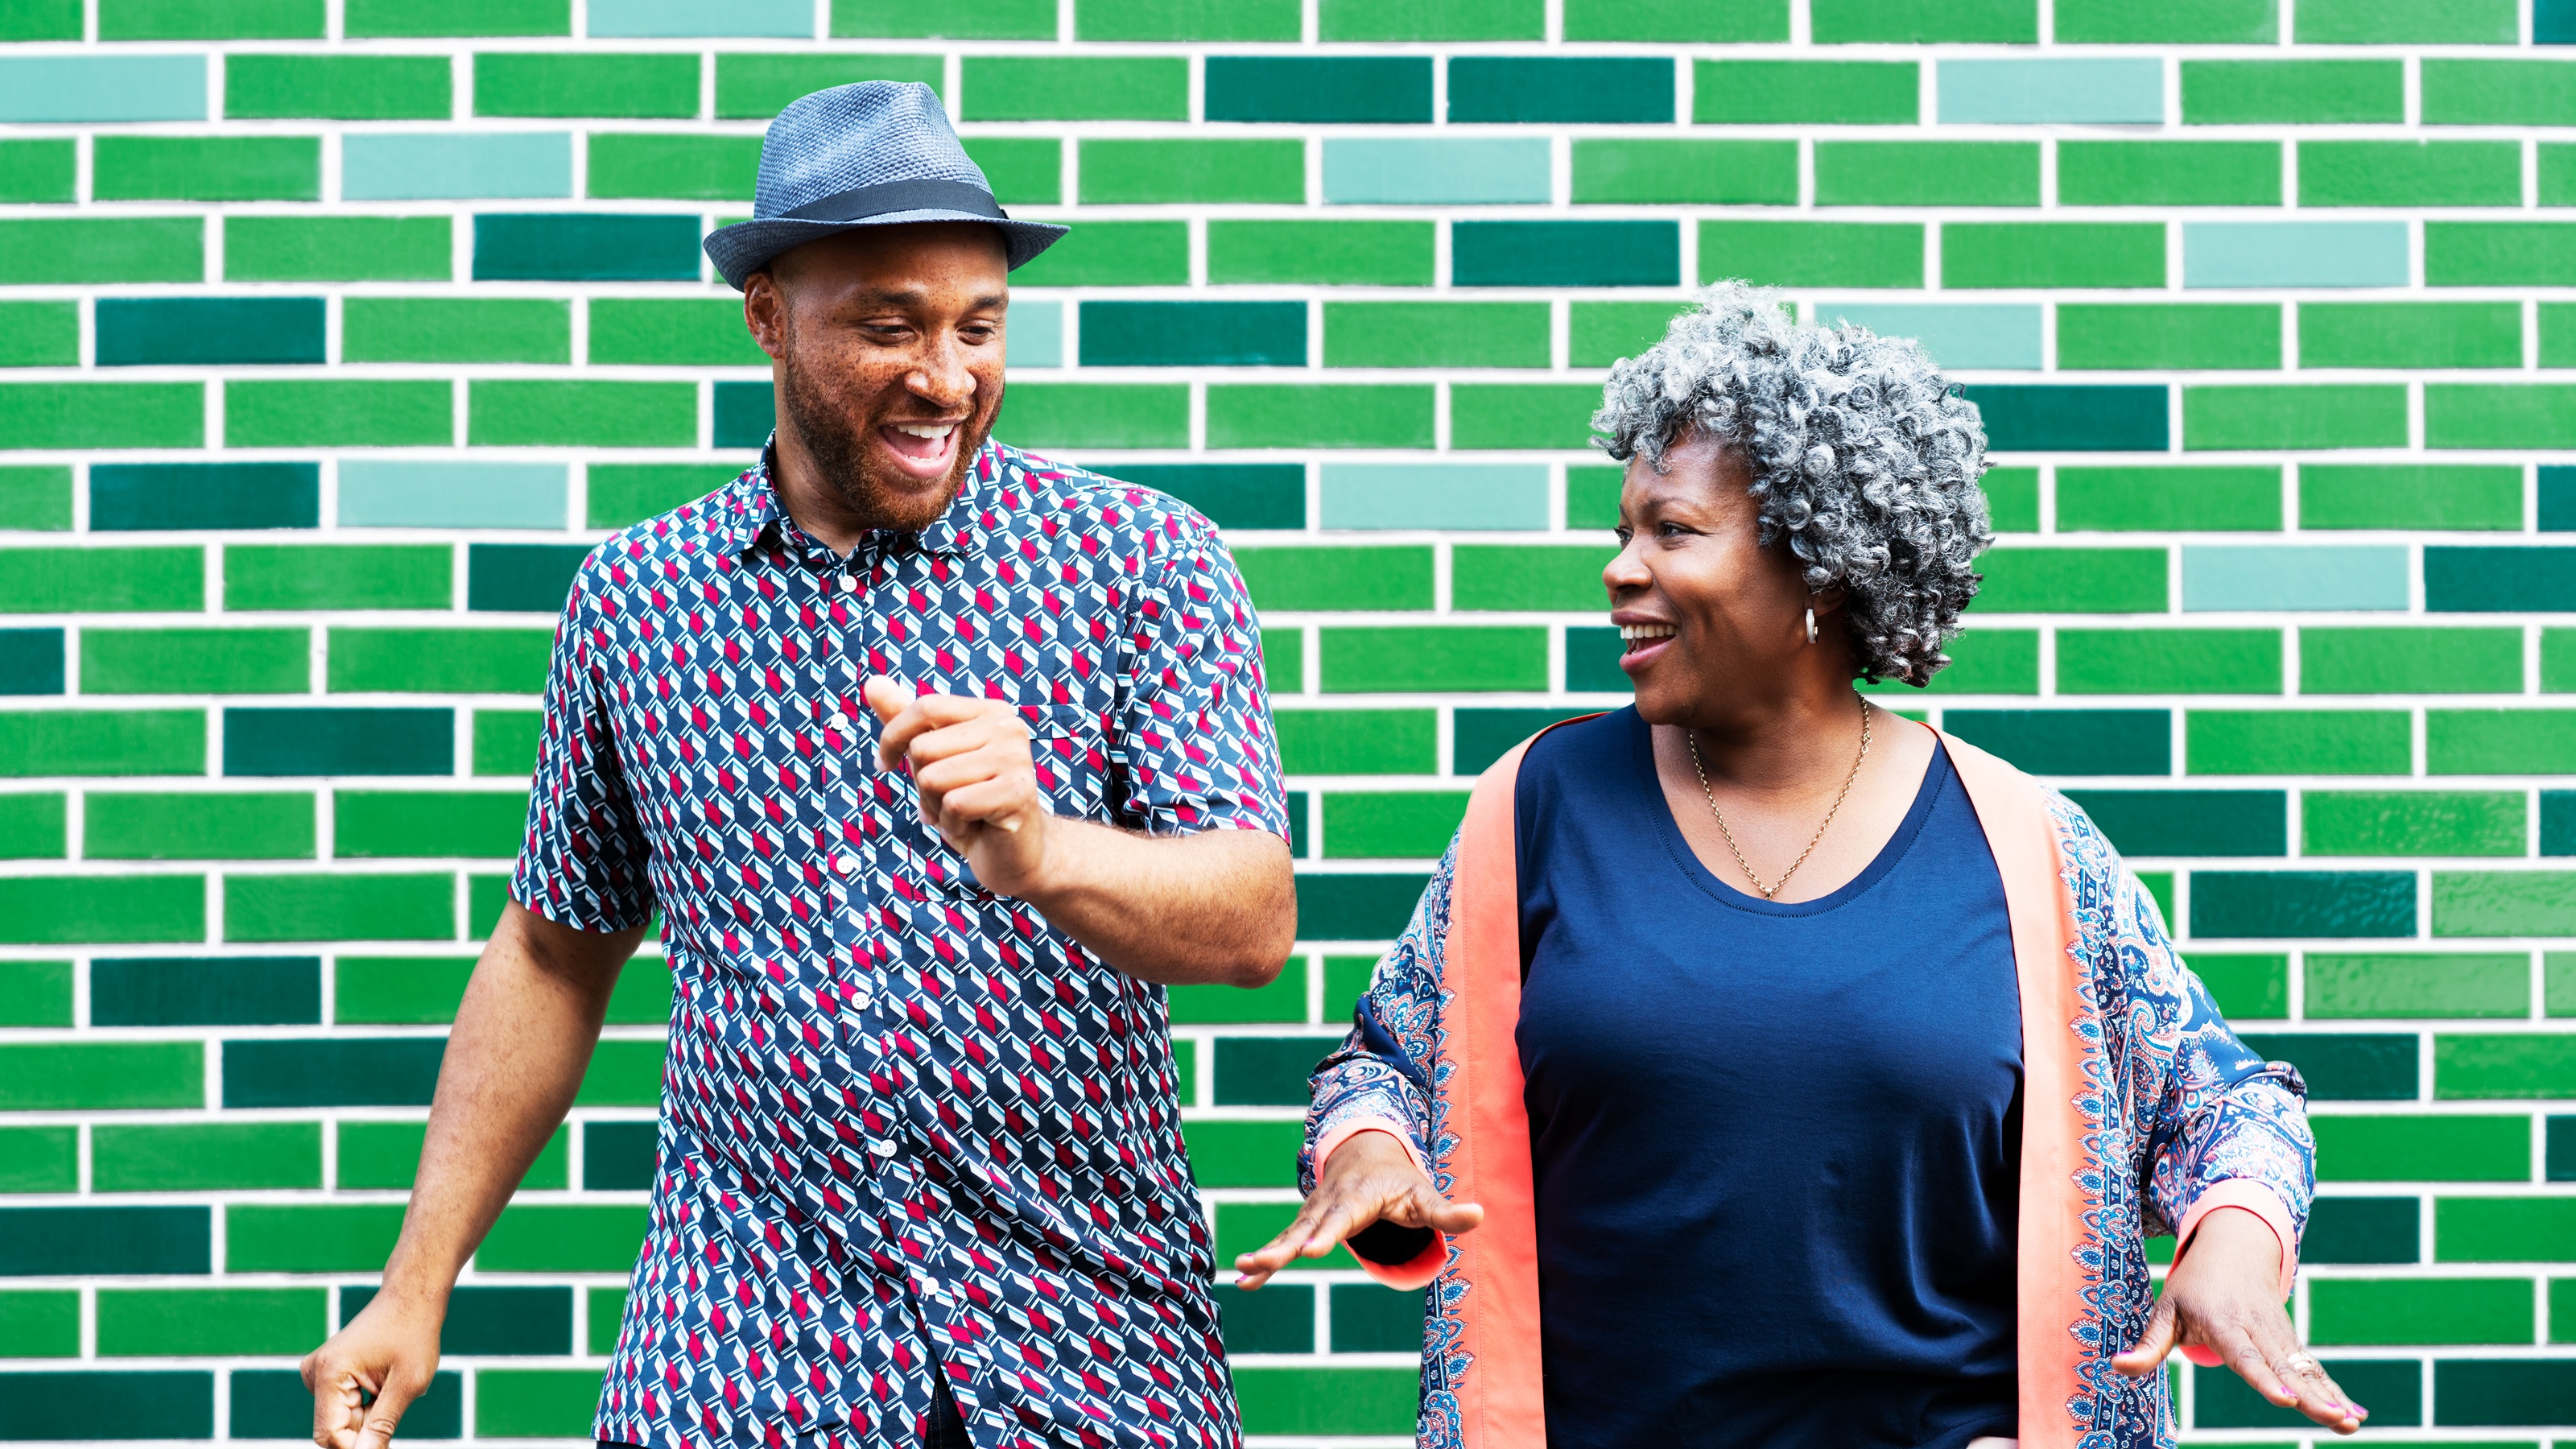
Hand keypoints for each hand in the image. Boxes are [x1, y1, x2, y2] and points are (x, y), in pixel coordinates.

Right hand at [300, 1291, 442, 1448]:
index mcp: (329, 1373)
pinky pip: (342, 1407)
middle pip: (334, 1430)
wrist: (411, 1298)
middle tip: (393, 1404)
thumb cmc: (414, 1334)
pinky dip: (365, 1407)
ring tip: (391, 1389)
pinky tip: (383, 1384)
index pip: (331, 1435)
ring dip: (368, 1418)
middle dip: (364, 1432)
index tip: (384, 1443)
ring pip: (340, 1421)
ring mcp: (318, 1372)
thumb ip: (382, 1425)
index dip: (358, 1448)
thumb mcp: (408, 1383)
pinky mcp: (326, 1374)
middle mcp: (315, 1372)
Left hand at [864, 677, 1050, 895]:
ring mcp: (1017, 758)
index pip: (925, 707)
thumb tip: (872, 682)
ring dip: (936, 807)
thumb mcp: (933, 760)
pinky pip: (953, 804)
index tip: (885, 764)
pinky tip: (976, 827)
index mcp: (991, 711)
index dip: (892, 737)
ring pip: (932, 778)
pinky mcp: (1017, 792)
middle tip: (950, 800)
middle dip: (922, 784)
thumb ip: (905, 720)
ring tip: (965, 814)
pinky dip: (953, 825)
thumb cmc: (971, 804)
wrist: (1016, 854)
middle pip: (922, 748)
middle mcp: (1009, 727)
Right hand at [1232, 1130, 1482, 1290]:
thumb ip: (1447, 1211)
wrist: (1366, 1151)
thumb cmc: (1400, 1180)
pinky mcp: (1303, 1224)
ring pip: (1287, 1235)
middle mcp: (1329, 1204)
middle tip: (1264, 1263)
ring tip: (1244, 1271)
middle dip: (1284, 1247)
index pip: (1341, 1218)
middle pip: (1305, 1228)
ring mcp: (1312, 1213)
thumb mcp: (1425, 1194)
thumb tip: (1480, 1216)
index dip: (1325, 1234)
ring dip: (1265, 1253)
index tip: (1309, 1251)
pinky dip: (1263, 1260)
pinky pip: (1281, 1242)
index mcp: (1357, 1197)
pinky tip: (1244, 1281)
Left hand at [2111, 1208, 2362, 1434]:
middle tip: (2335, 1420)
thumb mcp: (2166, 1309)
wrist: (2236, 1245)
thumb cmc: (2194, 1284)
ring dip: (2329, 1396)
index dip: (2265, 1380)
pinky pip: (2314, 1368)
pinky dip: (2334, 1389)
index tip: (2285, 1401)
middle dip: (2311, 1396)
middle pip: (2285, 1368)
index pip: (2246, 1356)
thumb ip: (2148, 1345)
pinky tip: (2353, 1414)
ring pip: (2305, 1369)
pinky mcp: (2292, 1340)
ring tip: (2351, 1423)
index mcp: (2224, 1323)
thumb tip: (2117, 1368)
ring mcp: (2279, 1334)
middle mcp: (2257, 1329)